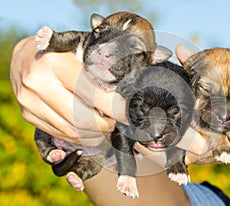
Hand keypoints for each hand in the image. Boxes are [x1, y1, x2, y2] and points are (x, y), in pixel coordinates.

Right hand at [10, 37, 125, 145]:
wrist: (23, 57)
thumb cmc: (59, 51)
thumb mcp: (78, 48)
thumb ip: (97, 66)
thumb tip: (122, 88)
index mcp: (55, 63)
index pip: (92, 92)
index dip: (115, 107)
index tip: (129, 113)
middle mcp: (39, 83)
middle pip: (81, 118)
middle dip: (105, 126)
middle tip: (117, 123)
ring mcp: (30, 102)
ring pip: (71, 130)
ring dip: (94, 135)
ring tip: (106, 128)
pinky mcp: (28, 115)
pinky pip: (60, 133)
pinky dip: (80, 137)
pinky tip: (90, 132)